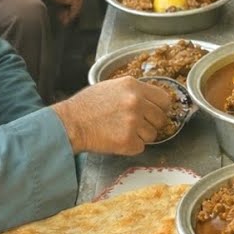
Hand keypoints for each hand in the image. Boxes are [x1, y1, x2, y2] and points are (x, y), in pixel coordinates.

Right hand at [51, 76, 173, 154]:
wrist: (69, 123)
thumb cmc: (87, 105)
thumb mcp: (112, 87)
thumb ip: (134, 92)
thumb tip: (152, 101)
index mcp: (134, 86)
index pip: (164, 99)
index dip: (160, 108)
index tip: (154, 113)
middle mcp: (136, 102)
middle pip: (160, 118)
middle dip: (151, 124)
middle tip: (136, 126)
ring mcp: (133, 122)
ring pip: (152, 135)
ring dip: (140, 136)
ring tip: (122, 132)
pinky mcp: (127, 140)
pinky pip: (140, 147)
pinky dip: (131, 147)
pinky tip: (117, 140)